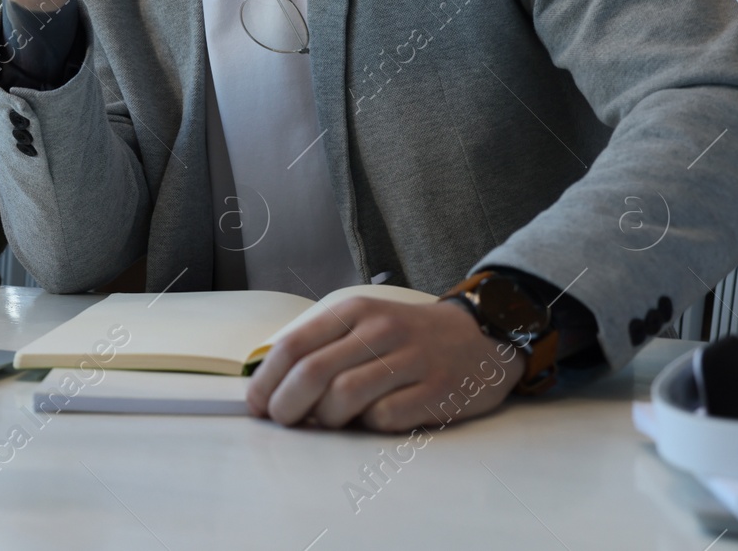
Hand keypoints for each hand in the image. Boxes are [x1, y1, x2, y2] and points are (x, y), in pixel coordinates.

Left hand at [245, 297, 526, 432]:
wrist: (480, 335)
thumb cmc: (407, 337)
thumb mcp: (362, 323)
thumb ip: (322, 347)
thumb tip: (271, 386)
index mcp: (353, 311)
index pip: (293, 345)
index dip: (266, 380)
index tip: (257, 404)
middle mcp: (380, 330)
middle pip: (312, 373)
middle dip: (286, 405)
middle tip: (283, 421)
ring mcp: (411, 359)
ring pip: (344, 396)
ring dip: (326, 419)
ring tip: (328, 422)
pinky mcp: (437, 389)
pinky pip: (385, 416)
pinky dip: (368, 425)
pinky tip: (371, 420)